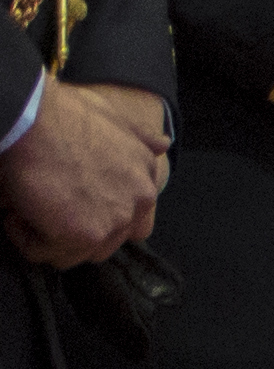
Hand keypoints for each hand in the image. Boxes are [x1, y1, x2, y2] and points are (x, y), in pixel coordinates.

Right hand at [1, 78, 163, 264]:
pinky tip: (15, 211)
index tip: (69, 203)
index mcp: (146, 178)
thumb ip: (139, 138)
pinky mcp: (82, 236)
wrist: (33, 118)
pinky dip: (24, 237)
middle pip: (104, 242)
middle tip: (44, 205)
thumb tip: (163, 143)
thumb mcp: (116, 120)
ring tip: (27, 205)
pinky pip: (44, 253)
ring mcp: (113, 222)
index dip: (98, 218)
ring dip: (46, 235)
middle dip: (71, 230)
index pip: (135, 223)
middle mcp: (138, 203)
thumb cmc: (65, 115)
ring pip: (75, 253)